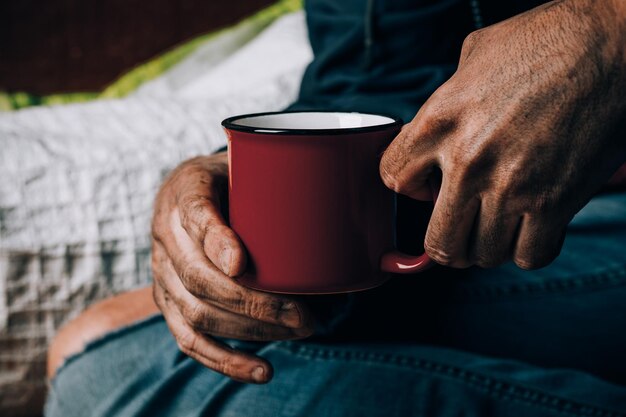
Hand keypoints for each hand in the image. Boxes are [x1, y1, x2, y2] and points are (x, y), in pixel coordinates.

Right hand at [151, 152, 312, 383]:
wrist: (195, 193)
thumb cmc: (235, 181)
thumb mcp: (248, 166)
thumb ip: (274, 183)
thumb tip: (331, 220)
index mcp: (185, 190)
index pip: (194, 216)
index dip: (215, 242)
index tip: (241, 264)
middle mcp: (166, 233)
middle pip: (197, 277)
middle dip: (253, 303)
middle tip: (303, 313)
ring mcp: (163, 272)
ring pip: (196, 313)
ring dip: (250, 330)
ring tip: (298, 330)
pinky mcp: (169, 303)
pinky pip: (190, 340)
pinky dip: (226, 360)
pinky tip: (261, 370)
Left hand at [380, 0, 625, 268]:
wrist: (613, 44)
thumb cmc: (546, 41)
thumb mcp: (475, 56)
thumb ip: (445, 97)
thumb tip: (432, 124)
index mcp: (440, 120)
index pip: (393, 178)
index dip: (408, 186)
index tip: (427, 184)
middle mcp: (468, 160)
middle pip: (438, 242)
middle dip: (446, 240)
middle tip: (460, 226)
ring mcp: (511, 187)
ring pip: (482, 255)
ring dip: (489, 244)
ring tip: (499, 220)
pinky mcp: (555, 203)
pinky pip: (528, 256)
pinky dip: (528, 248)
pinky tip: (531, 224)